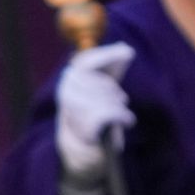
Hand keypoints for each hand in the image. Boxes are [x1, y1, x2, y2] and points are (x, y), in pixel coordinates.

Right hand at [56, 43, 135, 182]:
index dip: (108, 56)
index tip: (128, 52)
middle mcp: (66, 90)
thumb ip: (112, 68)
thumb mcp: (103, 87)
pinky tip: (126, 122)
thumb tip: (126, 48)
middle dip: (116, 94)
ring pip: (108, 100)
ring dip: (119, 108)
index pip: (88, 62)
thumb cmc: (94, 111)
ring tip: (118, 115)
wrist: (82, 146)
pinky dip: (123, 118)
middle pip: (104, 84)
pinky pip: (110, 114)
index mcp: (71, 78)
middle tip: (119, 103)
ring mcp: (72, 109)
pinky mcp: (82, 126)